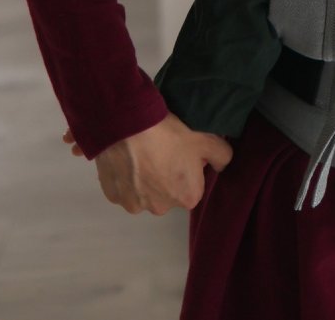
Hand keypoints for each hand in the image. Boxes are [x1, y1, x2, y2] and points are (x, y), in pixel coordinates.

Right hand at [64, 113, 232, 214]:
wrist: (128, 126)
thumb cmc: (171, 135)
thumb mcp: (207, 139)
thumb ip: (222, 155)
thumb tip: (220, 165)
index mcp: (187, 198)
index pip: (193, 186)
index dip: (190, 167)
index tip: (182, 151)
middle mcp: (160, 209)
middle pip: (168, 192)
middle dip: (166, 175)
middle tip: (162, 149)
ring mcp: (134, 204)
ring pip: (144, 191)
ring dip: (144, 178)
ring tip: (143, 151)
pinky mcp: (112, 196)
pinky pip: (123, 187)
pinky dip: (126, 175)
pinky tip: (128, 156)